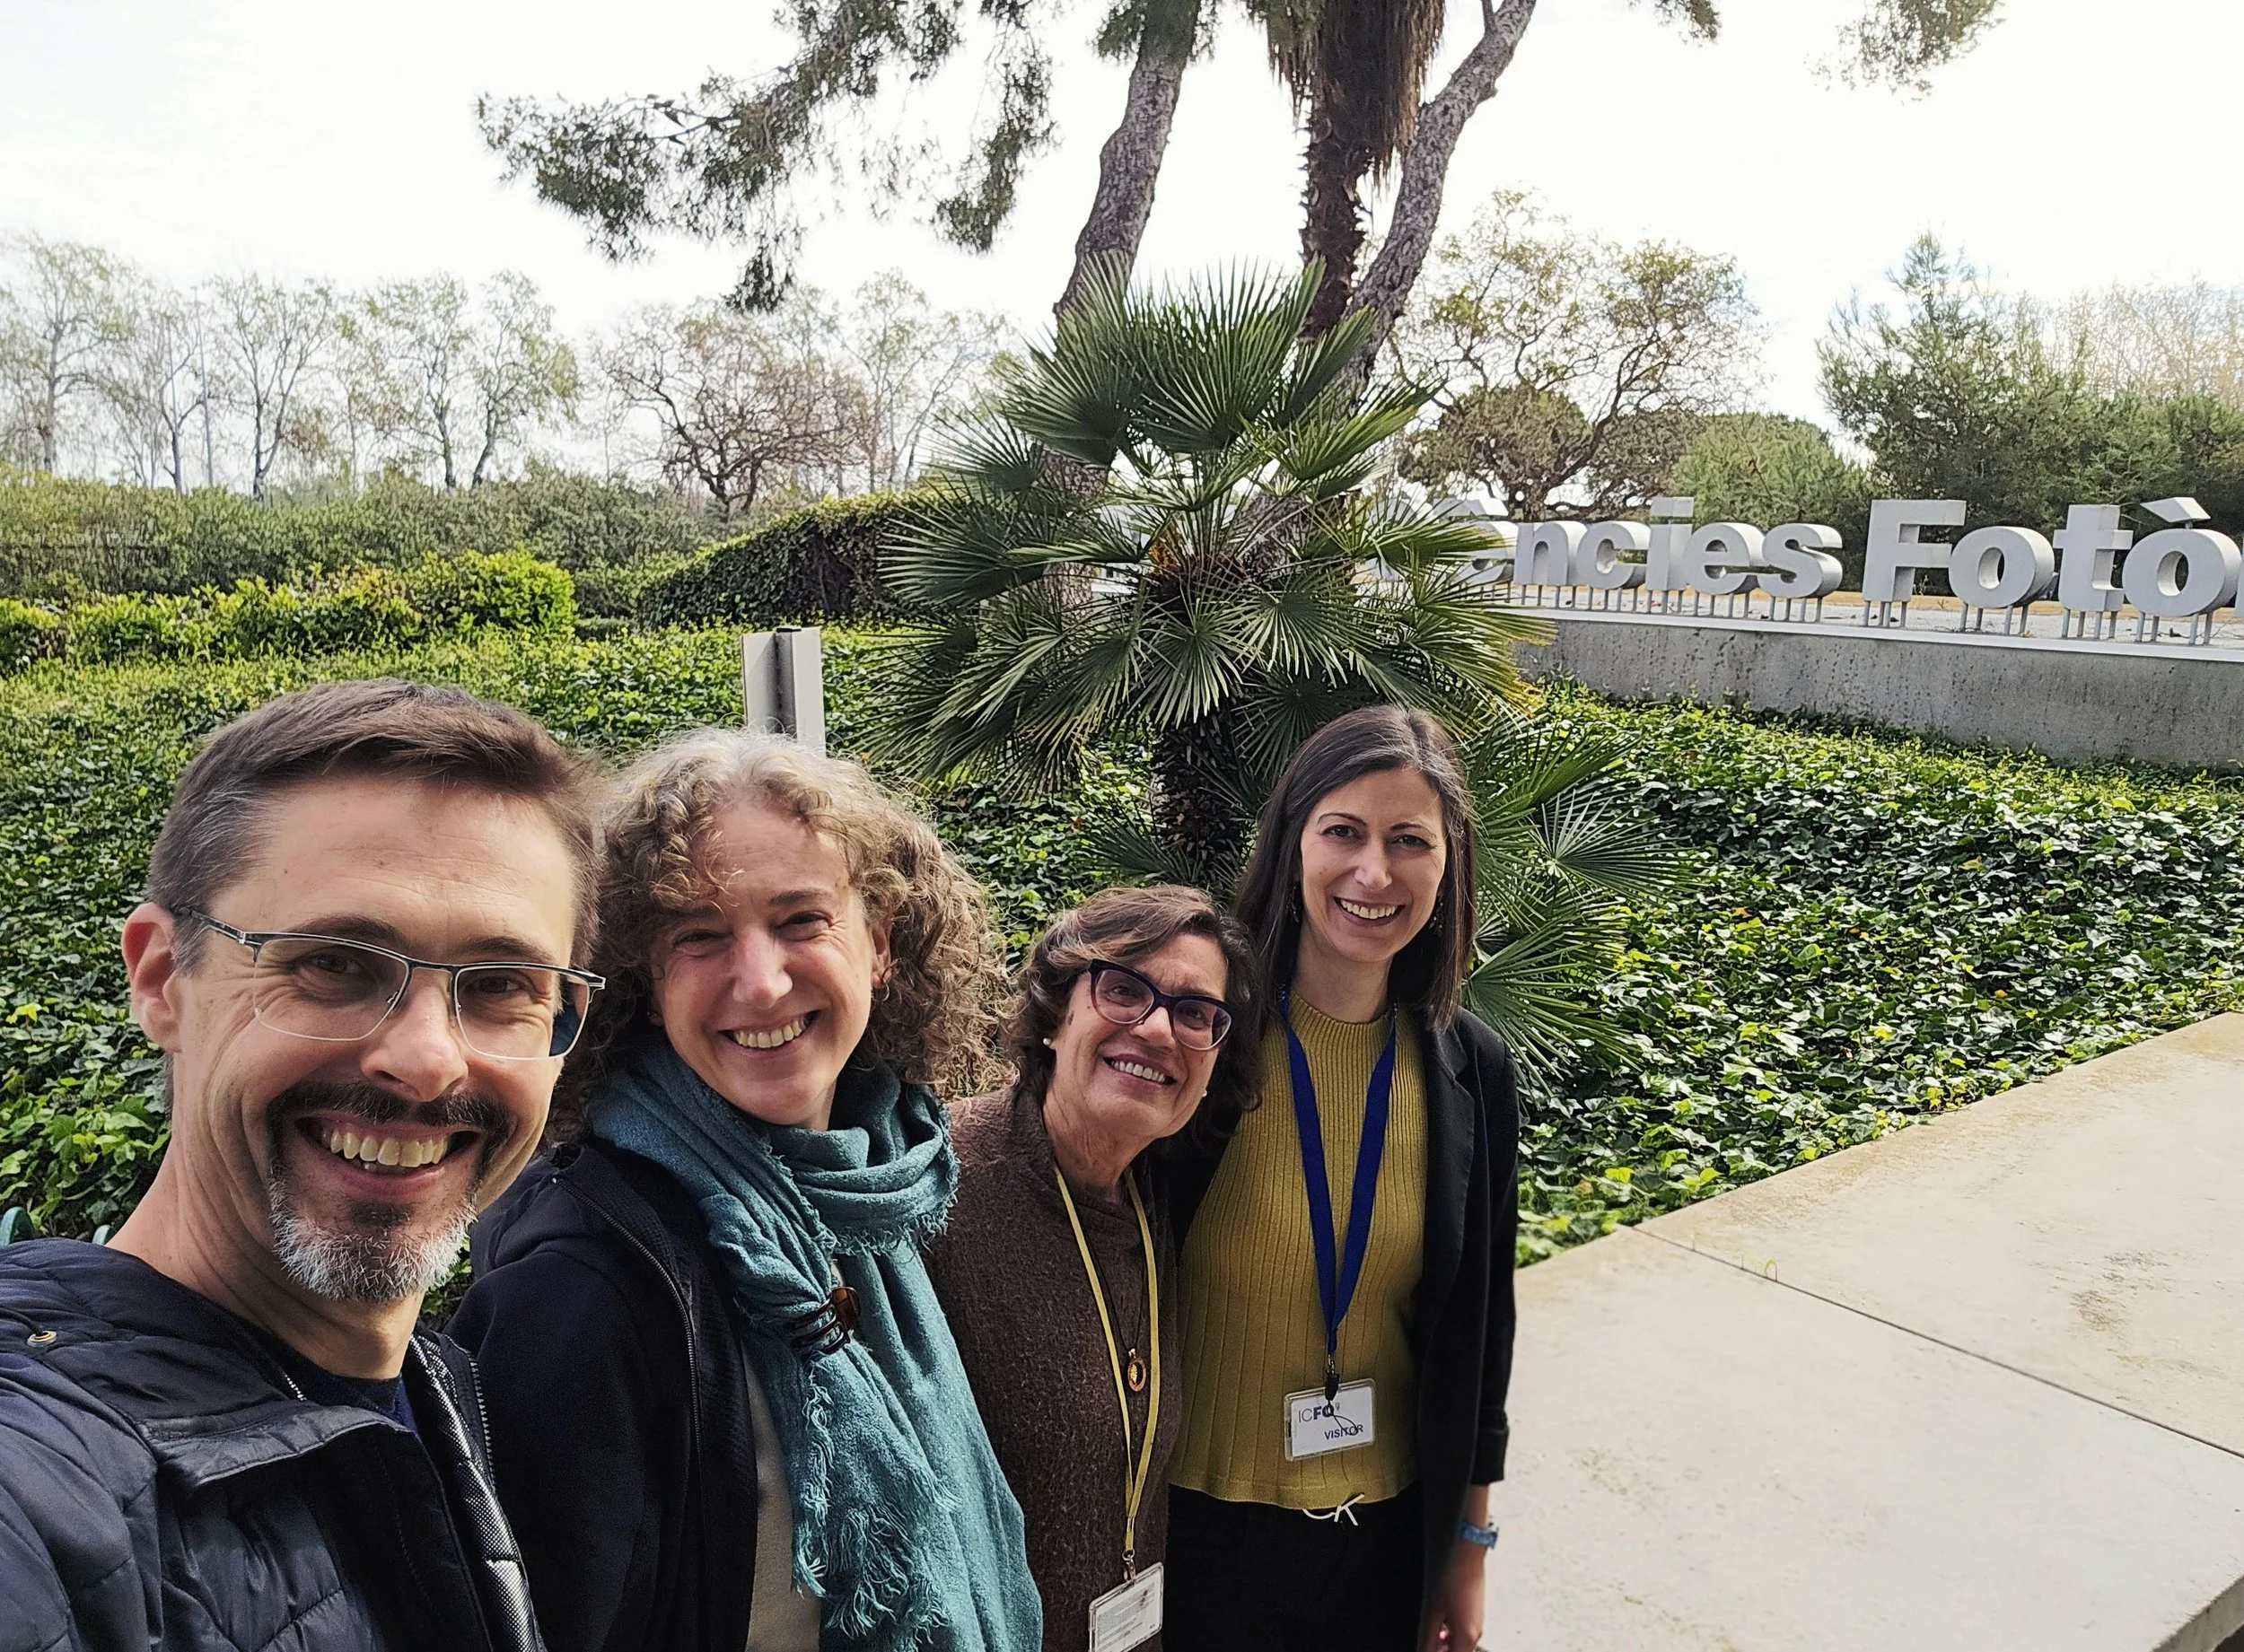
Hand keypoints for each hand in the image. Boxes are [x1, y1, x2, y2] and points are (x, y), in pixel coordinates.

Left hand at [1419, 1536, 1487, 1651]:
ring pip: (1460, 1644)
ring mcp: (1478, 1622)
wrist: (1467, 1555)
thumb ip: (1427, 1639)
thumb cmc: (1451, 1579)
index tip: (1426, 1649)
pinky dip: (1451, 1633)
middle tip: (1427, 1644)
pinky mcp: (1476, 1613)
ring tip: (1431, 1633)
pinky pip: (1464, 1632)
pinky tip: (1440, 1622)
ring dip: (1445, 1644)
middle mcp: (1476, 1633)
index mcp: (1467, 1637)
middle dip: (1441, 1651)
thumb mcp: (1432, 1612)